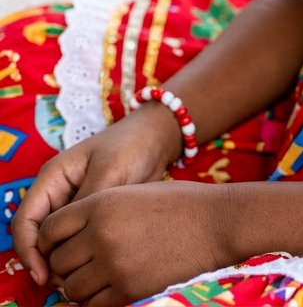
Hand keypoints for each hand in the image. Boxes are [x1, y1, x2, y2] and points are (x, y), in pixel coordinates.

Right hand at [12, 103, 182, 286]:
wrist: (156, 140)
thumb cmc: (131, 146)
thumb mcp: (110, 170)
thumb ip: (88, 203)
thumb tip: (72, 239)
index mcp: (52, 178)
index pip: (25, 221)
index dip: (29, 251)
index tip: (43, 275)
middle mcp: (57, 195)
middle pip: (37, 238)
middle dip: (46, 263)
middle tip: (67, 284)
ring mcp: (72, 207)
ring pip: (55, 245)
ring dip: (63, 264)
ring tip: (82, 277)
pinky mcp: (89, 219)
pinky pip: (76, 243)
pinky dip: (79, 258)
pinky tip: (94, 268)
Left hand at [37, 182, 230, 306]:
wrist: (215, 222)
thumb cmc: (176, 203)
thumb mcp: (131, 194)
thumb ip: (97, 212)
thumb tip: (68, 240)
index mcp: (101, 203)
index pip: (50, 228)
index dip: (48, 240)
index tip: (58, 246)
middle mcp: (101, 234)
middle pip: (58, 261)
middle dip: (65, 264)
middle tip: (82, 262)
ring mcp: (114, 265)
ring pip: (71, 288)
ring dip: (79, 285)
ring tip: (98, 275)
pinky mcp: (128, 290)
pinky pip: (93, 305)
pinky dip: (97, 299)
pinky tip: (112, 285)